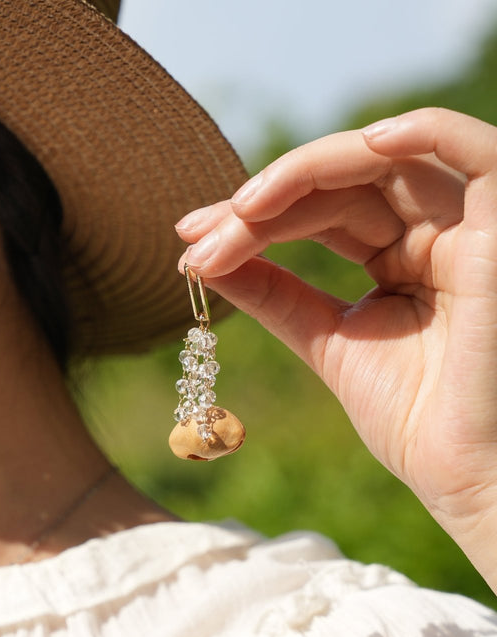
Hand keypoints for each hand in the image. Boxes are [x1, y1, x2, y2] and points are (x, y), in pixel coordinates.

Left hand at [176, 108, 496, 587]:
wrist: (477, 484)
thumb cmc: (419, 424)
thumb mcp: (329, 341)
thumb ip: (274, 293)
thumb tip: (197, 255)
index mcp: (405, 258)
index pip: (322, 212)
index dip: (254, 220)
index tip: (188, 243)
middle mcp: (441, 235)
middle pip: (343, 186)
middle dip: (263, 205)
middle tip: (198, 238)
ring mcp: (477, 229)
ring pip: (388, 163)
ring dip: (309, 172)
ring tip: (244, 206)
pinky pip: (481, 153)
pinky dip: (427, 131)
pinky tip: (366, 142)